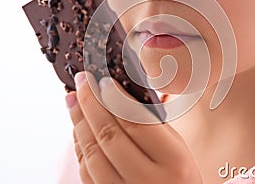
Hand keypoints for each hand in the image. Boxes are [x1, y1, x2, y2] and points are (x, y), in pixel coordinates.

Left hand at [66, 71, 202, 183]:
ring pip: (92, 154)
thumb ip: (154, 127)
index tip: (102, 79)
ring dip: (79, 123)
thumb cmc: (180, 179)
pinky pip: (87, 172)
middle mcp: (148, 179)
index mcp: (173, 162)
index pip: (137, 122)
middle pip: (109, 135)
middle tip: (81, 81)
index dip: (115, 97)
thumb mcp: (179, 151)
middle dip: (90, 103)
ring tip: (73, 100)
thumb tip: (120, 97)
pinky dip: (80, 146)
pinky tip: (79, 128)